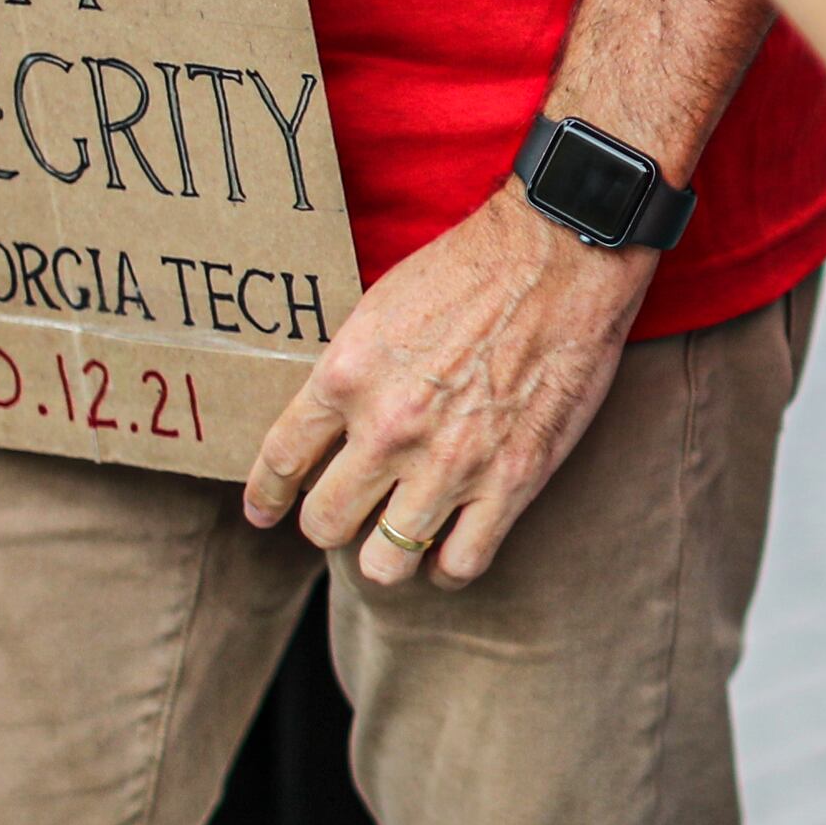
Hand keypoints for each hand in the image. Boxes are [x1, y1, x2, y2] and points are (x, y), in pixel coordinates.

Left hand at [242, 182, 648, 588]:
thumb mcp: (382, 305)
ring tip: (397, 539)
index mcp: (347, 376)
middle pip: (325, 523)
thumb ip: (351, 371)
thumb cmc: (475, 269)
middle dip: (330, 524)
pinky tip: (448, 548)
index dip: (265, 496)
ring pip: (385, 562)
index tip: (264, 512)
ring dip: (385, 555)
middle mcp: (388, 429)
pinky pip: (460, 564)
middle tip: (348, 514)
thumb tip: (332, 423)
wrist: (561, 256)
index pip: (281, 461)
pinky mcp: (511, 480)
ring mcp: (450, 463)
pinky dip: (447, 567)